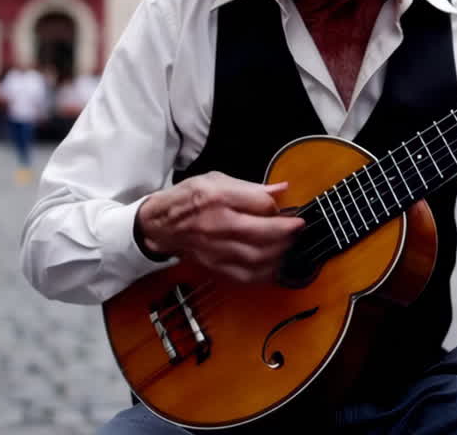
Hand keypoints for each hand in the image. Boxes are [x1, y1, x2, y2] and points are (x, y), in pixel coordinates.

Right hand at [136, 172, 304, 283]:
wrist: (159, 226)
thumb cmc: (188, 199)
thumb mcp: (216, 180)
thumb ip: (251, 187)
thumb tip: (281, 189)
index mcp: (219, 198)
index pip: (261, 204)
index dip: (279, 207)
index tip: (287, 209)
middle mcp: (218, 226)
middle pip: (263, 234)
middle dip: (288, 232)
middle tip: (298, 228)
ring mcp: (217, 250)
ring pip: (258, 258)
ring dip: (281, 252)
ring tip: (289, 244)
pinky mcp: (216, 267)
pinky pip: (247, 276)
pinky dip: (267, 273)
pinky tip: (276, 264)